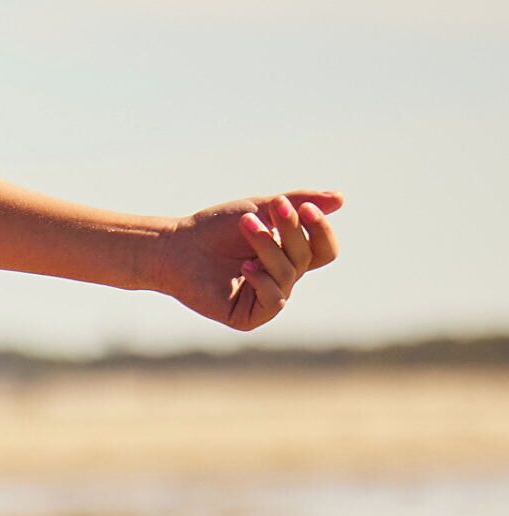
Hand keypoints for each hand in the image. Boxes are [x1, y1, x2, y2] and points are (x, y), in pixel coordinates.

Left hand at [156, 190, 341, 331]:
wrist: (174, 246)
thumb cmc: (215, 228)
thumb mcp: (261, 208)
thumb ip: (299, 202)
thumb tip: (341, 199)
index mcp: (289, 257)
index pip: (324, 250)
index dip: (320, 230)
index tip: (304, 206)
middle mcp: (282, 280)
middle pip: (308, 257)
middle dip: (292, 231)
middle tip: (275, 208)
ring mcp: (266, 299)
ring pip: (289, 274)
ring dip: (269, 246)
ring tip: (246, 226)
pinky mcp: (248, 316)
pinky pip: (273, 300)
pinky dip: (263, 279)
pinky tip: (245, 266)